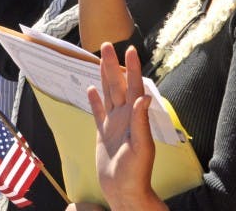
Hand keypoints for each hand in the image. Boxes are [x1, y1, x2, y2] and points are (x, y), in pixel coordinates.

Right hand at [88, 44, 165, 209]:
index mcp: (134, 117)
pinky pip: (98, 112)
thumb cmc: (135, 172)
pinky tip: (91, 89)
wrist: (124, 191)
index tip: (130, 49)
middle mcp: (124, 116)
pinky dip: (94, 100)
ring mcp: (114, 123)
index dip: (132, 68)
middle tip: (107, 45)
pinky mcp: (104, 132)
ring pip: (108, 93)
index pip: (134, 86)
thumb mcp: (140, 146)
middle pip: (118, 84)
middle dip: (113, 65)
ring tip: (100, 59)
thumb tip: (144, 96)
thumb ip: (140, 121)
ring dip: (104, 76)